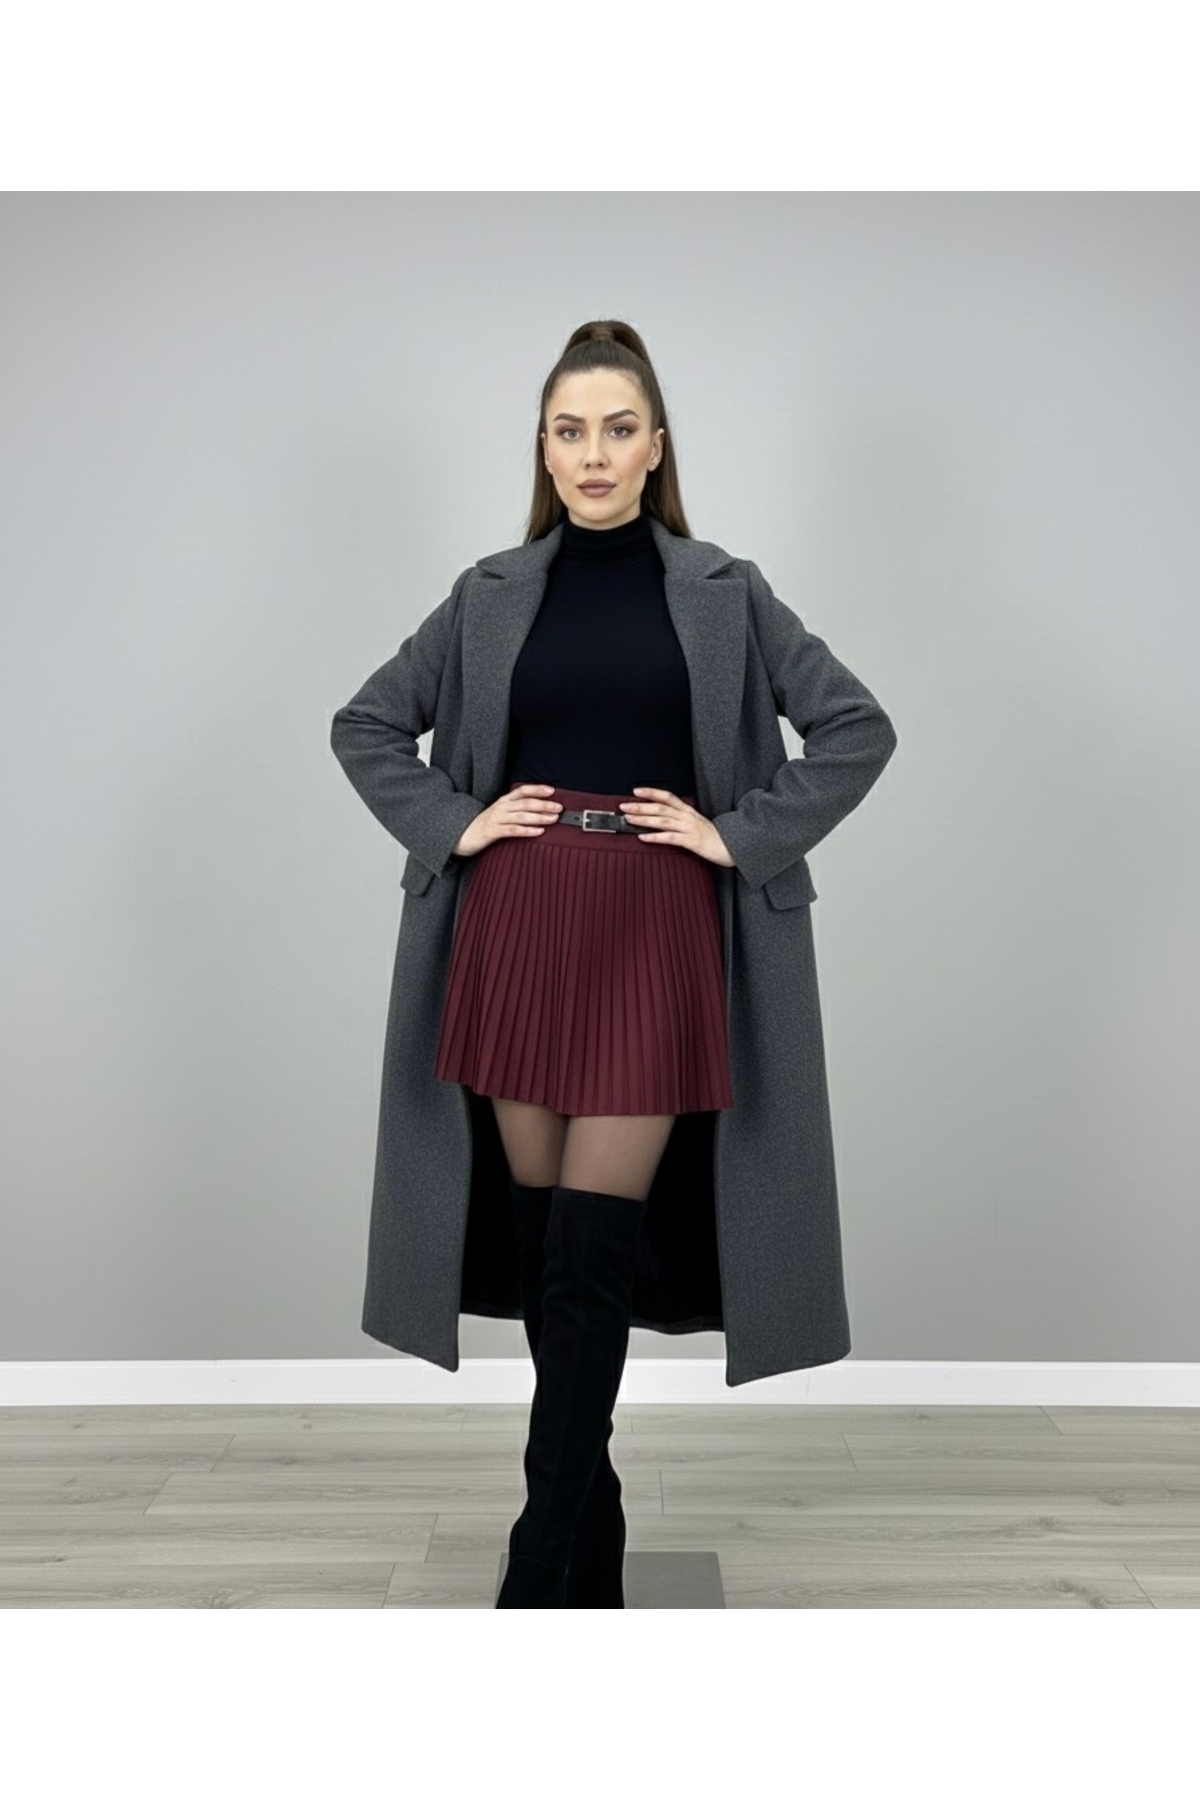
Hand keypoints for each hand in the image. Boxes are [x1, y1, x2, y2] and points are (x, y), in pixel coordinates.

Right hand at [453, 783, 562, 857]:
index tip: (551, 790)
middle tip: (558, 807)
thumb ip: (516, 808)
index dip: (537, 789)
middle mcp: (501, 807)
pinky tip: (538, 832)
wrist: (463, 835)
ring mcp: (496, 819)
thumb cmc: (486, 824)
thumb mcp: (500, 812)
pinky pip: (513, 830)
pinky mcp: (493, 831)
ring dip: (539, 817)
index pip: (522, 790)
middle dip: (544, 804)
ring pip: (521, 816)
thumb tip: (539, 808)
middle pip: (525, 803)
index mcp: (504, 800)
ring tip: (552, 819)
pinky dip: (527, 830)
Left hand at [618, 788, 735, 867]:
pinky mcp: (691, 841)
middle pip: (661, 808)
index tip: (636, 791)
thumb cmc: (712, 837)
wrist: (730, 847)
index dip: (651, 792)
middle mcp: (687, 816)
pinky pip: (670, 838)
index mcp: (688, 810)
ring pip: (663, 821)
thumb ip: (680, 818)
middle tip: (624, 806)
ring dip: (644, 819)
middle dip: (641, 806)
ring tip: (629, 819)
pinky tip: (643, 837)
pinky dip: (655, 837)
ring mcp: (689, 828)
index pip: (667, 796)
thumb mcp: (696, 823)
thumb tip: (660, 817)